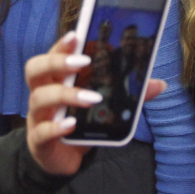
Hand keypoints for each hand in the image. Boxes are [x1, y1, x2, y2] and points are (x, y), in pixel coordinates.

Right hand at [23, 31, 165, 175]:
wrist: (63, 158)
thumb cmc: (81, 122)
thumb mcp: (104, 106)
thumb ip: (129, 94)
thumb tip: (159, 84)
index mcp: (56, 79)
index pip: (52, 54)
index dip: (62, 44)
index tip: (77, 35)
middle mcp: (42, 92)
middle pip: (35, 69)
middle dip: (57, 62)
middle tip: (83, 62)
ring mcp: (38, 116)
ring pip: (39, 98)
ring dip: (67, 95)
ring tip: (93, 98)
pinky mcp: (38, 141)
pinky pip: (41, 132)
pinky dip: (56, 127)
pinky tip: (71, 124)